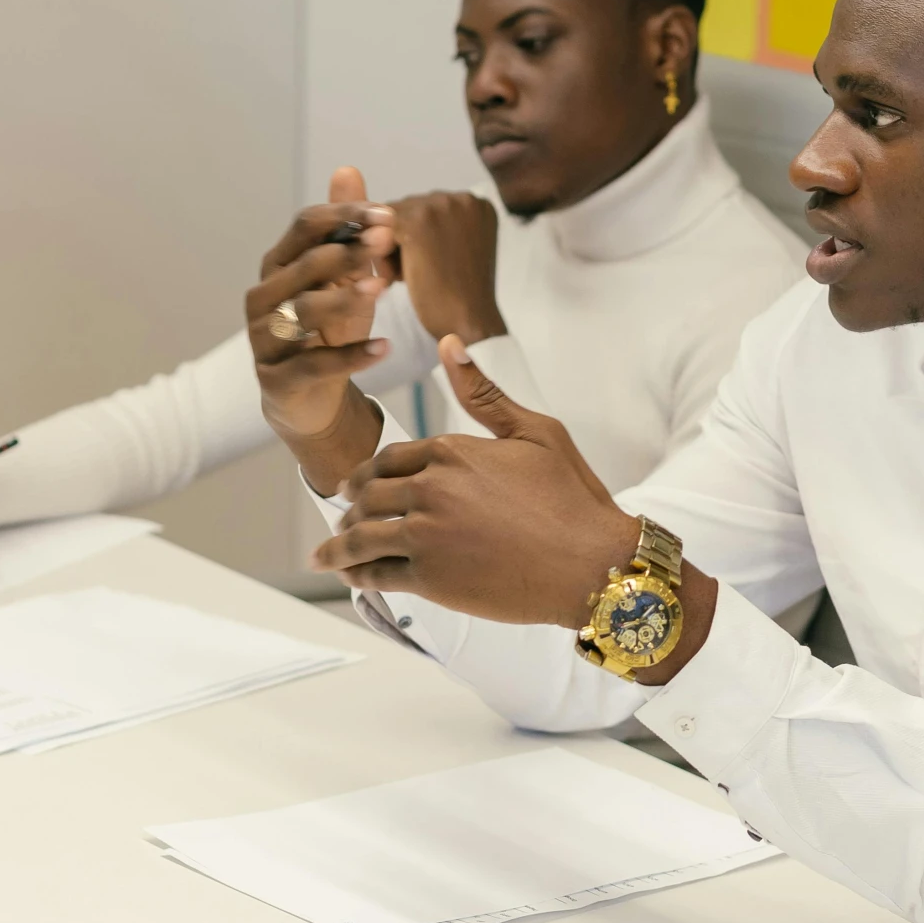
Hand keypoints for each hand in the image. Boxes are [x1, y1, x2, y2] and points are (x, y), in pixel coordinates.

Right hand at [246, 166, 398, 490]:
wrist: (309, 399)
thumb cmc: (328, 330)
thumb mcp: (343, 278)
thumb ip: (344, 230)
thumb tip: (348, 168)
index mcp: (277, 266)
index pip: (303, 226)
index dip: (343, 215)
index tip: (386, 214)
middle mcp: (263, 298)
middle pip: (304, 265)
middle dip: (347, 251)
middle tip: (387, 241)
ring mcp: (265, 339)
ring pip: (303, 311)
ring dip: (345, 297)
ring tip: (383, 289)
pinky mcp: (278, 379)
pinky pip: (315, 364)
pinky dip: (351, 356)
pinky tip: (384, 347)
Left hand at [311, 339, 718, 683]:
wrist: (592, 563)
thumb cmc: (572, 497)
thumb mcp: (535, 432)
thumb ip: (483, 393)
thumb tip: (448, 343)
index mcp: (451, 450)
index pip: (389, 458)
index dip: (370, 474)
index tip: (360, 487)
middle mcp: (430, 488)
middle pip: (368, 495)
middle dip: (351, 509)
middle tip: (344, 520)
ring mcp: (426, 534)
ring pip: (361, 536)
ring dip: (340, 546)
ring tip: (331, 556)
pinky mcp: (430, 579)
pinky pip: (377, 574)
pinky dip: (357, 575)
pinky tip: (353, 578)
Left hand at [386, 191, 505, 345]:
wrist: (468, 325)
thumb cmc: (459, 296)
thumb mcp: (455, 250)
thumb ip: (437, 228)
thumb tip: (390, 214)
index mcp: (476, 202)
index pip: (426, 207)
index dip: (416, 238)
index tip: (425, 266)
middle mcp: (462, 196)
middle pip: (407, 208)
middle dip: (401, 241)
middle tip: (410, 276)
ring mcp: (440, 206)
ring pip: (389, 219)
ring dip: (389, 248)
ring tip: (404, 278)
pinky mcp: (418, 223)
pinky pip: (380, 230)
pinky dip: (381, 255)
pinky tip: (395, 279)